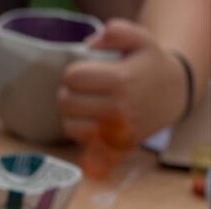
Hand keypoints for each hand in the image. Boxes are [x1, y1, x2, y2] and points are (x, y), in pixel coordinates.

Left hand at [59, 19, 188, 144]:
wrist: (173, 94)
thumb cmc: (150, 65)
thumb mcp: (140, 39)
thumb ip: (117, 32)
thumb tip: (89, 44)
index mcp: (121, 80)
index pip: (72, 77)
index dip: (73, 72)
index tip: (85, 71)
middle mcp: (118, 108)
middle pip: (66, 101)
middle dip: (68, 92)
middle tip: (81, 89)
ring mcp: (115, 130)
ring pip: (68, 124)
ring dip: (71, 113)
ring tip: (83, 103)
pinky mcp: (114, 146)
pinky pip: (80, 141)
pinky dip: (79, 130)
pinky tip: (88, 119)